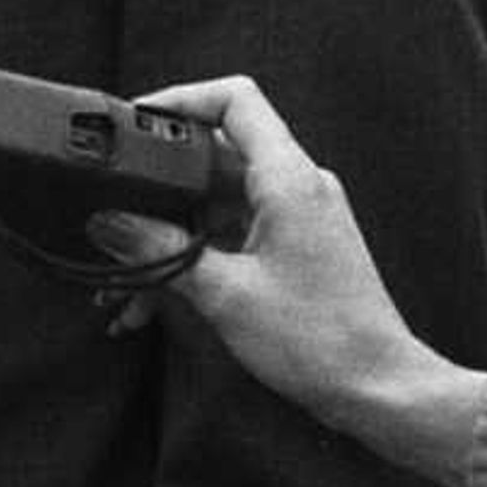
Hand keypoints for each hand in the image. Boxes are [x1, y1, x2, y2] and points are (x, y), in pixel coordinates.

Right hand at [87, 74, 485, 486]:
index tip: (136, 121)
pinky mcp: (295, 248)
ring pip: (217, 204)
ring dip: (170, 236)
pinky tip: (156, 302)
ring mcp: (298, 218)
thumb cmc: (320, 341)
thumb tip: (110, 223)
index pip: (235, 100)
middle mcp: (298, 187)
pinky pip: (233, 235)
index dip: (181, 98)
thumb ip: (161, 249)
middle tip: (113, 218)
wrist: (376, 388)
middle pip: (215, 156)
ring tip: (125, 285)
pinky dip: (195, 258)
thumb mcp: (222, 292)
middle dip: (159, 191)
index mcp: (289, 178)